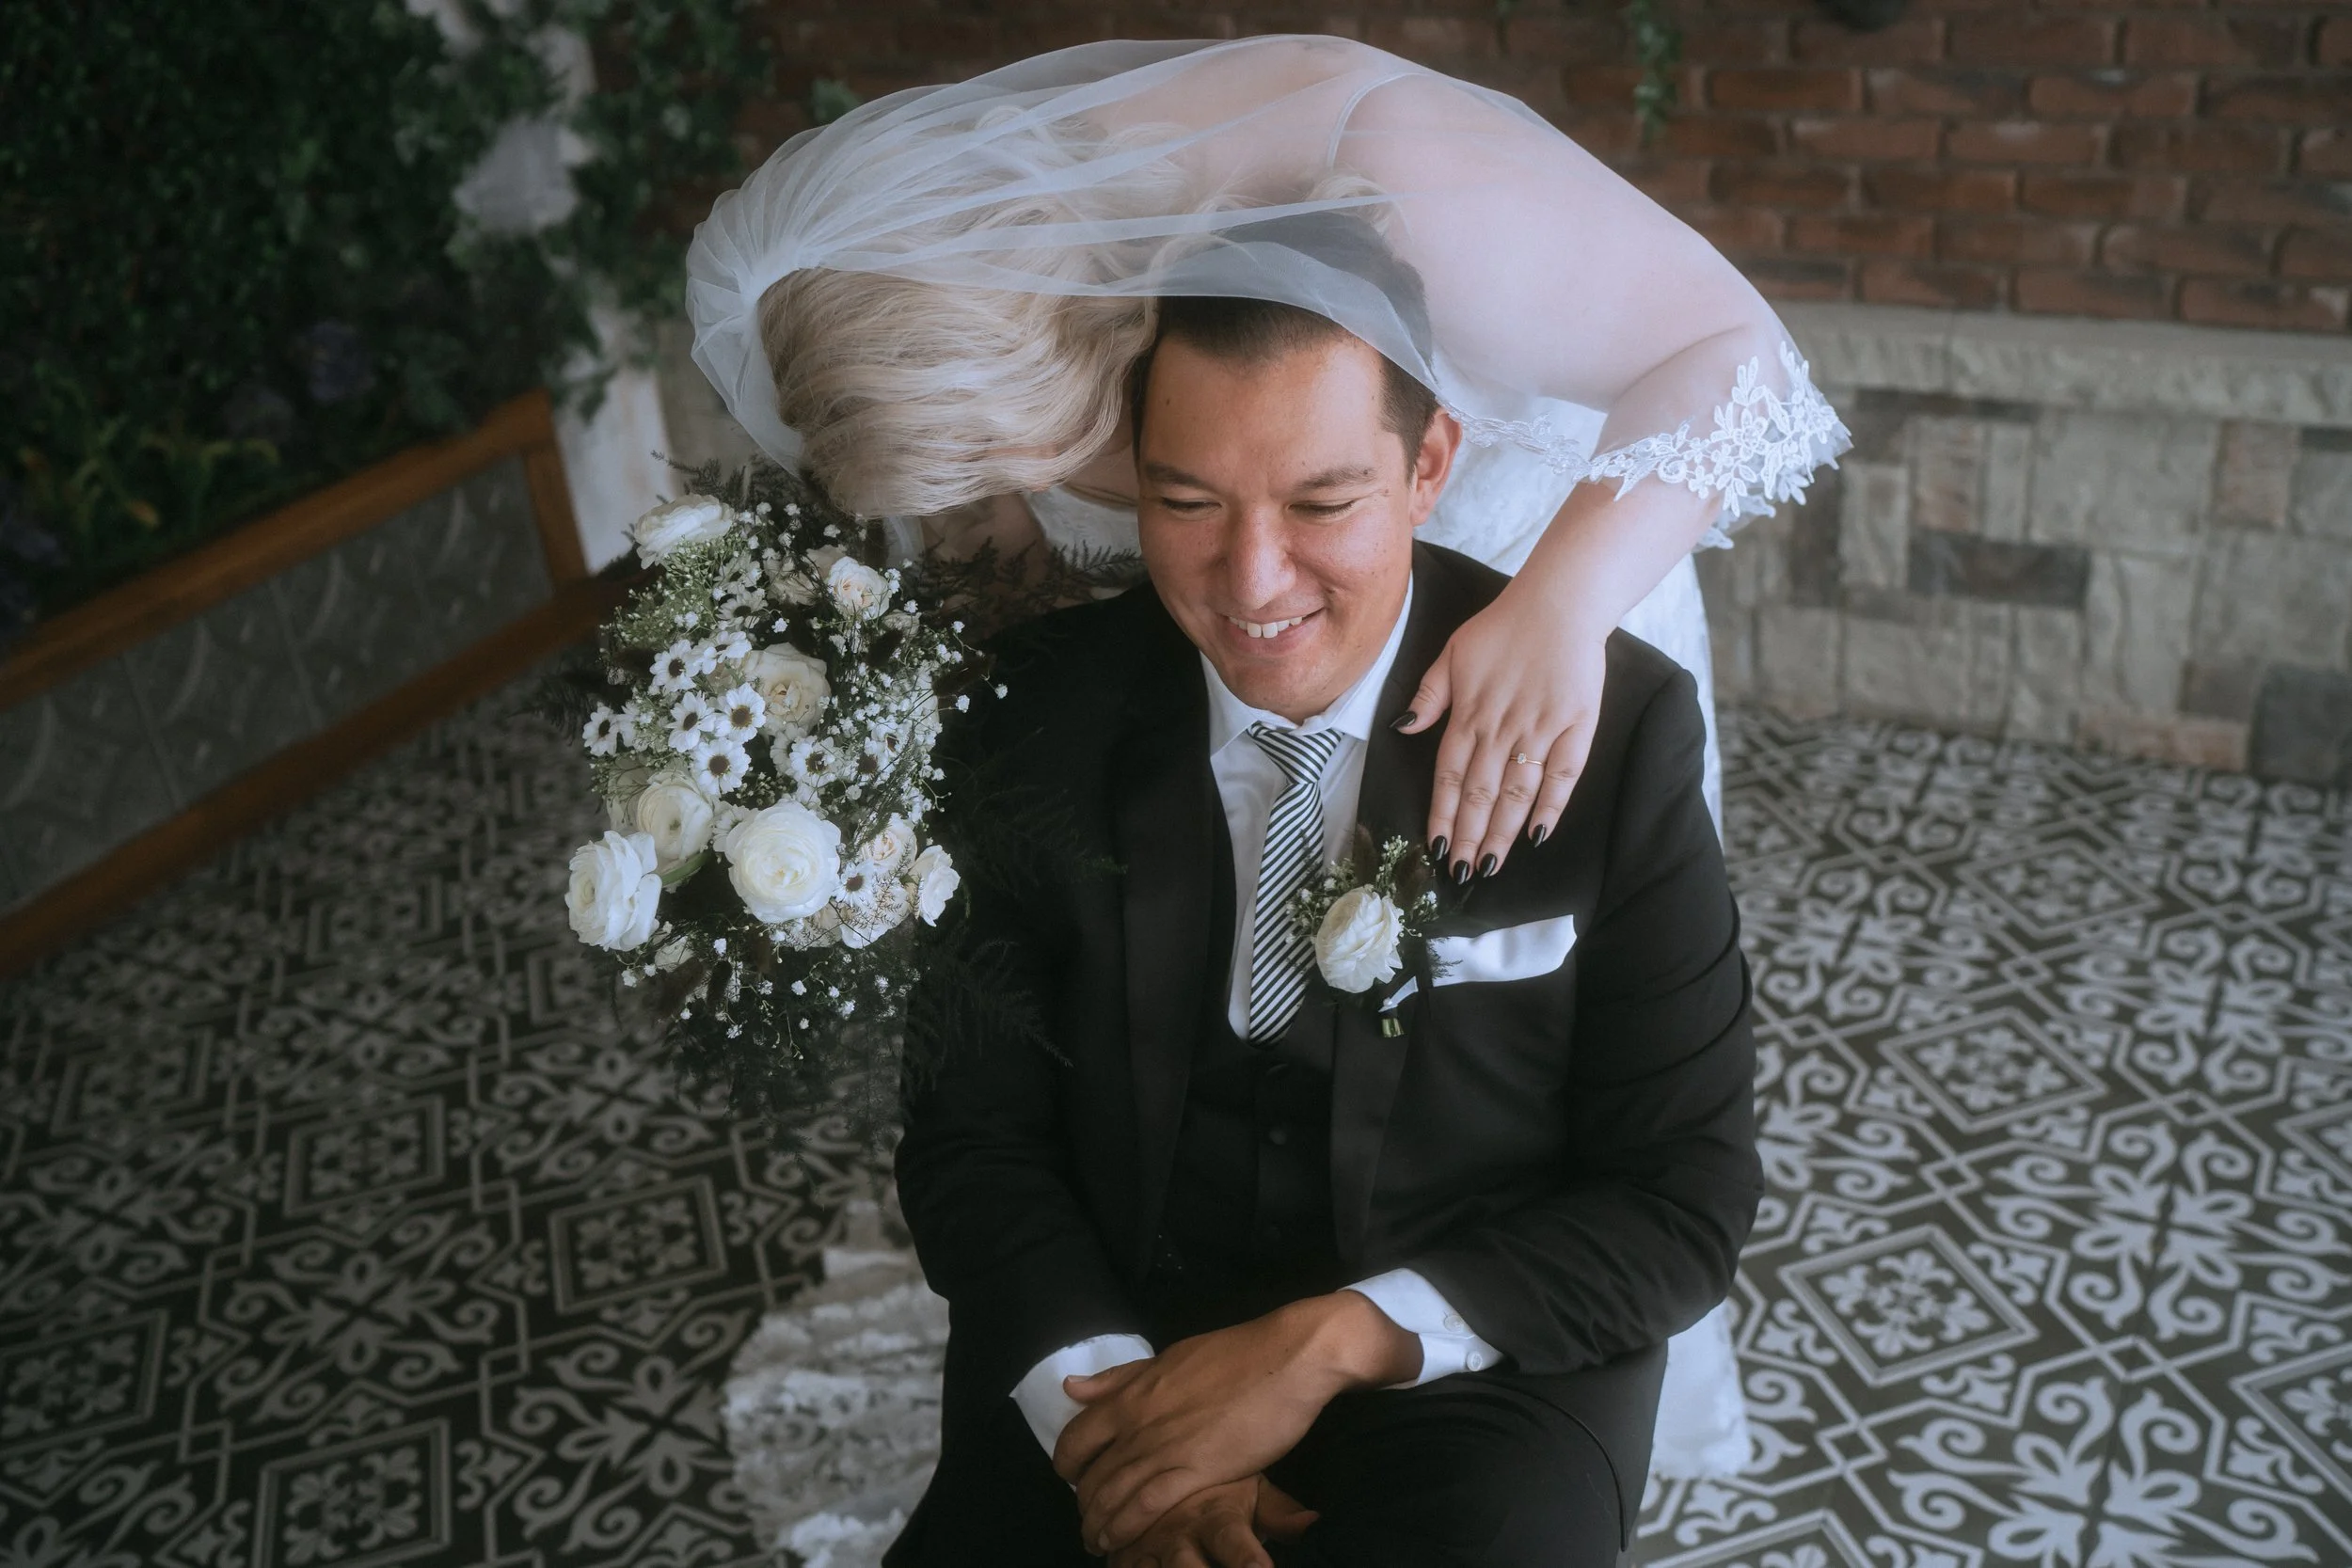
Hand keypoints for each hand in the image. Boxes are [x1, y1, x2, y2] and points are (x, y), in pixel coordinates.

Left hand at [1054, 1293, 1415, 1553]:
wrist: (1286, 1358)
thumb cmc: (1235, 1355)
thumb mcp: (1169, 1359)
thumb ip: (1121, 1378)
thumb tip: (1072, 1386)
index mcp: (1132, 1393)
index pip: (1076, 1436)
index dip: (1068, 1464)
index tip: (1075, 1477)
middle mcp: (1138, 1423)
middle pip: (1091, 1474)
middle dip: (1084, 1504)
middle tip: (1088, 1519)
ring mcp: (1165, 1447)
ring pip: (1113, 1495)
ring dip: (1099, 1524)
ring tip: (1096, 1541)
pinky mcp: (1196, 1470)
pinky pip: (1146, 1506)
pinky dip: (1126, 1527)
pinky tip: (1120, 1540)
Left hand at [1401, 572, 1607, 878]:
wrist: (1559, 602)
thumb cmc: (1502, 628)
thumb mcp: (1450, 653)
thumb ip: (1428, 696)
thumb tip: (1402, 728)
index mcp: (1467, 713)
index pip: (1449, 775)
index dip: (1443, 815)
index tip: (1437, 848)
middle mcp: (1500, 727)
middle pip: (1481, 793)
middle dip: (1470, 837)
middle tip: (1463, 873)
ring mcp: (1540, 728)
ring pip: (1517, 792)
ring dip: (1502, 831)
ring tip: (1492, 864)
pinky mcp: (1576, 725)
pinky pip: (1563, 775)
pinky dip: (1550, 806)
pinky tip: (1538, 834)